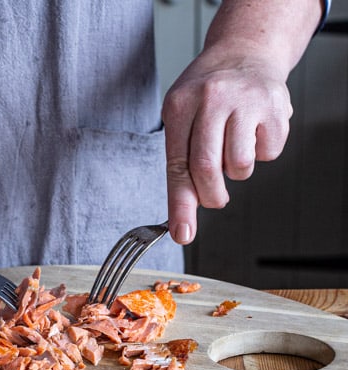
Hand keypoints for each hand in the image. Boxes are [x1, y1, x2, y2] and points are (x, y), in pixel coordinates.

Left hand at [162, 50, 292, 244]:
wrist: (244, 52)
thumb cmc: (206, 94)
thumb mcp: (181, 116)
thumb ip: (180, 162)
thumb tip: (184, 216)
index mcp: (181, 104)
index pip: (177, 164)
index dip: (180, 204)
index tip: (182, 234)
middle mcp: (212, 98)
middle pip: (207, 168)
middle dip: (210, 196)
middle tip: (214, 199)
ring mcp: (247, 101)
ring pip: (240, 166)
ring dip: (236, 171)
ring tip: (233, 147)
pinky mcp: (276, 107)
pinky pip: (267, 154)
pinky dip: (260, 153)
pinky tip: (253, 131)